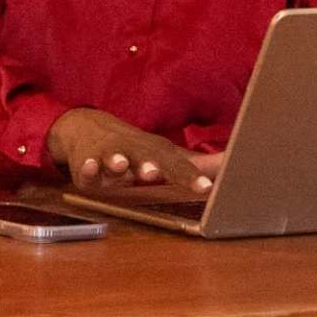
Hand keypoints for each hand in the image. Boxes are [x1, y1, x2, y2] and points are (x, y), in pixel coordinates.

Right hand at [50, 108, 217, 196]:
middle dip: (150, 166)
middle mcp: (135, 150)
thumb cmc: (137, 149)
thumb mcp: (166, 155)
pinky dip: (87, 168)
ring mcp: (110, 155)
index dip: (190, 177)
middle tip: (155, 173)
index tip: (204, 188)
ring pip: (113, 159)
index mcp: (157, 151)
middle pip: (145, 158)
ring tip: (120, 165)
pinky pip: (86, 167)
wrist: (89, 128)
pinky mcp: (87, 163)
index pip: (177, 165)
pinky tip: (90, 168)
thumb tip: (231, 165)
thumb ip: (197, 165)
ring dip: (117, 162)